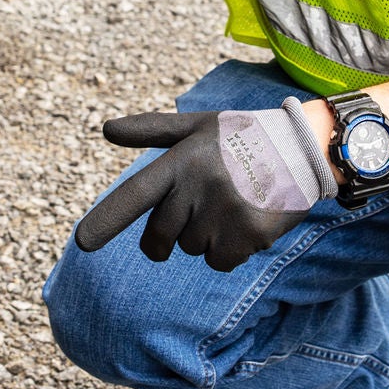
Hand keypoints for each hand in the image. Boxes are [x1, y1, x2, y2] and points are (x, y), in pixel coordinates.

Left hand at [75, 100, 336, 271]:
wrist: (306, 147)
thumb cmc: (244, 137)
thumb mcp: (199, 126)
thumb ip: (152, 130)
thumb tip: (106, 129)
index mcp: (183, 159)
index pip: (137, 193)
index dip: (108, 220)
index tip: (83, 243)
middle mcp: (201, 186)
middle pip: (160, 238)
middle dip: (166, 238)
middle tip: (195, 214)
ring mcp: (226, 212)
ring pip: (191, 250)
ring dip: (206, 237)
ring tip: (234, 203)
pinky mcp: (250, 233)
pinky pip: (219, 261)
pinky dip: (230, 250)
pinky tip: (248, 220)